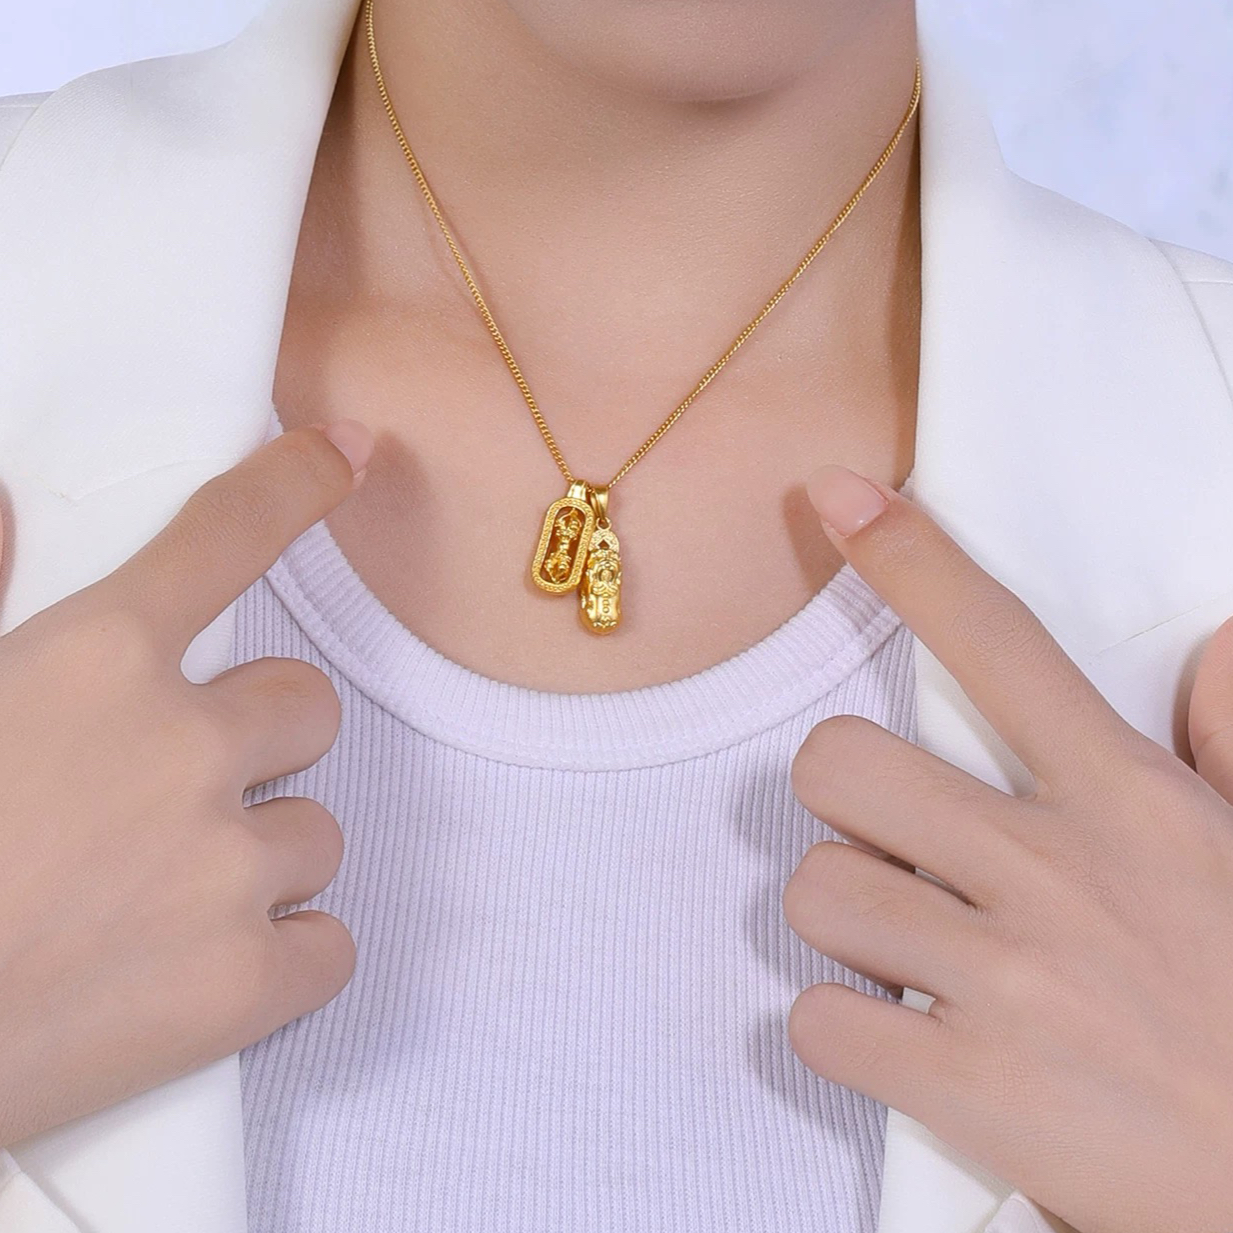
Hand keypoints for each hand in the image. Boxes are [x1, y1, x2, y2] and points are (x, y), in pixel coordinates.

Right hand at [0, 420, 373, 1147]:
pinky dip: (286, 957)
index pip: (224, 534)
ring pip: (318, 832)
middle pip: (305, 704)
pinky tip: (207, 970)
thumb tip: (9, 505)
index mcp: (95, 664)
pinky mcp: (245, 984)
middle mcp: (185, 749)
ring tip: (163, 900)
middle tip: (179, 790)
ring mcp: (227, 870)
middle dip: (259, 740)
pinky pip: (331, 945)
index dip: (294, 484)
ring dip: (262, 858)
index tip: (348, 454)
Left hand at [783, 464, 1232, 1232]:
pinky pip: (816, 1023)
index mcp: (1127, 802)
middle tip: (897, 841)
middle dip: (844, 798)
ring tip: (915, 953)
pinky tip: (903, 1039)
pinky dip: (843, 1032)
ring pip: (814, 893)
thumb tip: (1213, 642)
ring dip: (846, 921)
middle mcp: (1050, 871)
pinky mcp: (961, 1087)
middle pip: (839, 765)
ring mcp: (1000, 980)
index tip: (838, 495)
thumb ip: (1231, 741)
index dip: (909, 557)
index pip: (998, 640)